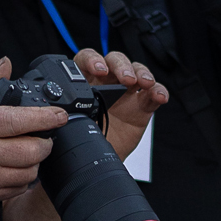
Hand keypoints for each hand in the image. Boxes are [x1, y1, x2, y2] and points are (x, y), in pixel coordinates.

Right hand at [0, 60, 66, 208]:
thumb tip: (6, 64)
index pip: (20, 120)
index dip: (46, 118)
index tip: (60, 115)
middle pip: (33, 151)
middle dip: (45, 143)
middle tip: (43, 136)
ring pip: (29, 172)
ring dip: (34, 162)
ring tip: (27, 153)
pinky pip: (17, 189)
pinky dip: (23, 179)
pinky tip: (14, 169)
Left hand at [73, 47, 168, 161]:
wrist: (101, 161)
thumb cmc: (87, 140)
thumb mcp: (74, 127)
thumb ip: (70, 116)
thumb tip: (61, 115)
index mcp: (86, 82)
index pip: (87, 59)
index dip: (92, 59)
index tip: (98, 69)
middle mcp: (106, 83)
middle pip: (115, 61)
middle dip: (122, 66)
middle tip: (125, 78)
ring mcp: (126, 92)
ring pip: (136, 71)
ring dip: (142, 73)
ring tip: (145, 83)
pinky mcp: (142, 105)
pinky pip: (153, 93)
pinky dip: (159, 92)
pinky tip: (159, 97)